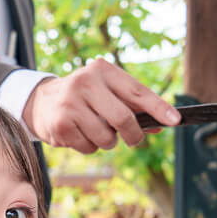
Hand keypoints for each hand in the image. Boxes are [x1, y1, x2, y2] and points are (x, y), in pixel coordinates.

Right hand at [23, 61, 179, 152]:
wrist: (41, 102)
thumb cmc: (84, 97)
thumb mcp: (107, 93)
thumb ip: (133, 107)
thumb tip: (161, 125)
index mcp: (102, 70)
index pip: (136, 91)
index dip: (158, 107)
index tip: (175, 120)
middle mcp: (85, 83)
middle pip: (123, 118)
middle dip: (133, 135)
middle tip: (134, 140)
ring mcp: (70, 104)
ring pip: (107, 138)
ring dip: (107, 142)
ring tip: (95, 130)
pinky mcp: (61, 125)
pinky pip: (90, 147)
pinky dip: (89, 147)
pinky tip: (79, 134)